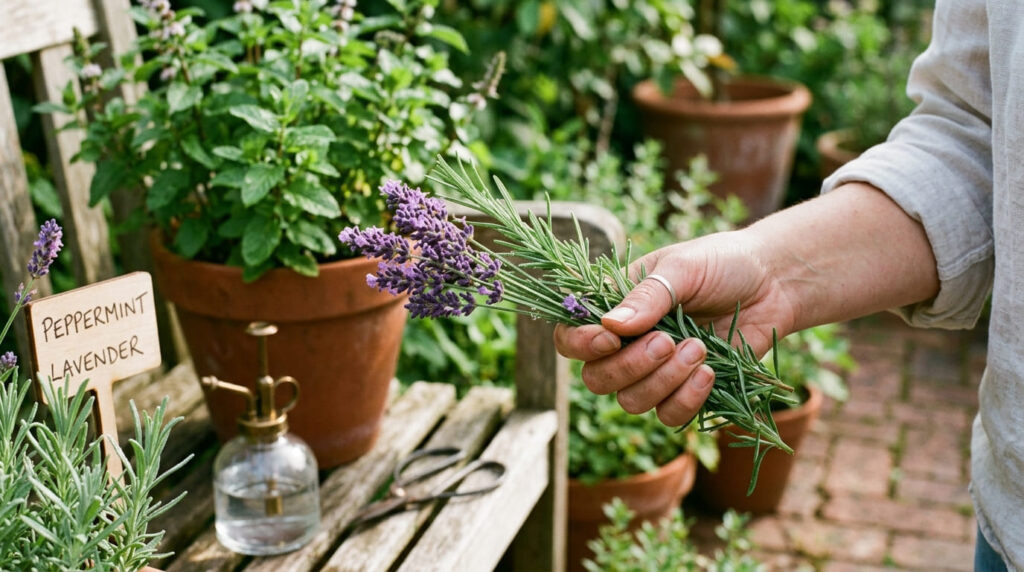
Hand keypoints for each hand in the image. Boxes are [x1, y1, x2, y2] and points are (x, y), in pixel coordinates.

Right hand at [553, 230, 797, 425]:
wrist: (774, 283)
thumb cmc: (723, 263)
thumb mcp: (683, 267)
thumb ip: (648, 296)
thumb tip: (609, 326)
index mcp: (614, 308)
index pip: (571, 339)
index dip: (580, 347)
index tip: (610, 341)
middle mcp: (627, 344)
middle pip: (597, 379)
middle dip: (630, 367)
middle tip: (668, 341)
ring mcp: (656, 372)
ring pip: (632, 402)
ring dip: (663, 381)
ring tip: (699, 348)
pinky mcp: (687, 391)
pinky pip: (669, 416)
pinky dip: (686, 399)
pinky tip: (709, 371)